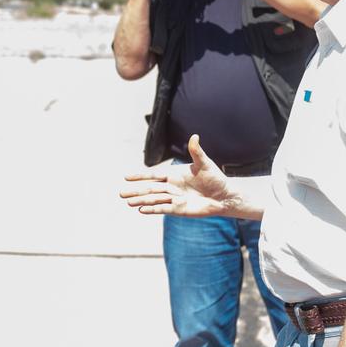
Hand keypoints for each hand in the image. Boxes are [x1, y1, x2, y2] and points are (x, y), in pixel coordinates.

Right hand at [120, 135, 236, 216]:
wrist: (224, 196)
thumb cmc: (215, 178)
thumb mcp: (204, 163)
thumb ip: (196, 151)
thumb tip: (195, 136)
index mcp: (174, 174)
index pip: (153, 175)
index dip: (140, 176)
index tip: (126, 177)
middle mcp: (171, 186)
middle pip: (150, 189)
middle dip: (135, 191)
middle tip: (121, 193)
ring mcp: (174, 198)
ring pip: (154, 199)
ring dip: (141, 200)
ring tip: (128, 202)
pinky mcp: (179, 209)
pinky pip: (163, 209)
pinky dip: (153, 210)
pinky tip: (142, 210)